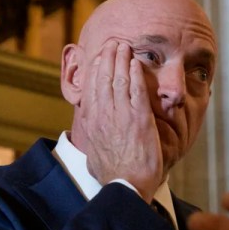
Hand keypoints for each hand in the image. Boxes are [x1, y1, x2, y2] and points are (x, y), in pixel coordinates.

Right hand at [80, 41, 162, 199]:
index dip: (95, 70)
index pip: (91, 89)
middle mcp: (103, 115)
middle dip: (108, 58)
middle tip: (112, 44)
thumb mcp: (93, 154)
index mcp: (92, 123)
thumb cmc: (112, 174)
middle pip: (103, 79)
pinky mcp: (139, 119)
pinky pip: (136, 91)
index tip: (99, 58)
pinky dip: (135, 75)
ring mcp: (121, 116)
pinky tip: (136, 63)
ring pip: (118, 80)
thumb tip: (90, 135)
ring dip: (121, 60)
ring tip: (124, 47)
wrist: (126, 185)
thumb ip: (93, 138)